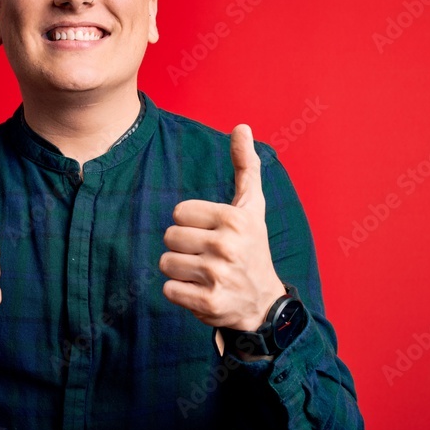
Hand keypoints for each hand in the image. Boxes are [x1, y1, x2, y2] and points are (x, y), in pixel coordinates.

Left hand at [160, 125, 284, 331]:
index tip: (211, 233)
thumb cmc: (252, 246)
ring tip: (203, 273)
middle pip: (170, 236)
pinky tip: (201, 291)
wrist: (264, 303)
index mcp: (234, 218)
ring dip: (180, 270)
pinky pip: (168, 290)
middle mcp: (227, 245)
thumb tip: (241, 126)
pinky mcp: (209, 302)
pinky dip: (180, 292)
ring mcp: (218, 275)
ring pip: (166, 263)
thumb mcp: (252, 206)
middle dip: (183, 247)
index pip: (179, 212)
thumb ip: (245, 165)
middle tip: (207, 255)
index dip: (190, 223)